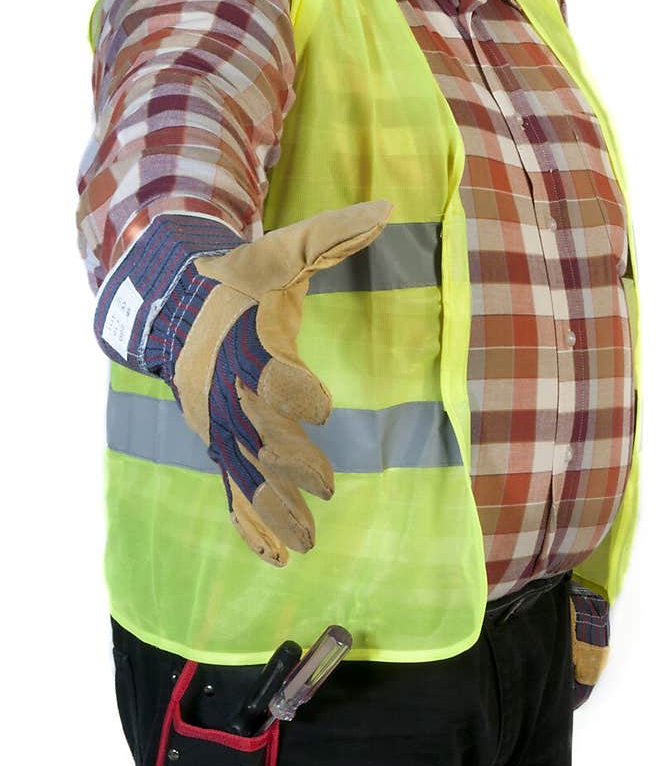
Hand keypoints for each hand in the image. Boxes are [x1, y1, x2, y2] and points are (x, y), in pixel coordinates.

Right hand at [95, 201, 392, 564]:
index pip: (272, 374)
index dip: (294, 390)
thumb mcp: (287, 249)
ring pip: (249, 475)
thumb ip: (336, 233)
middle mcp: (233, 393)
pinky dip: (248, 525)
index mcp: (252, 346)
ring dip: (276, 510)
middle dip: (292, 464)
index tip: (322, 408)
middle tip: (327, 490)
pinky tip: (272, 558)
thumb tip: (388, 208)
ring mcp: (222, 425)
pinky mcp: (219, 445)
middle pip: (263, 435)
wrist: (174, 302)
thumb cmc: (242, 278)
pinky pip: (232, 491)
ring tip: (305, 544)